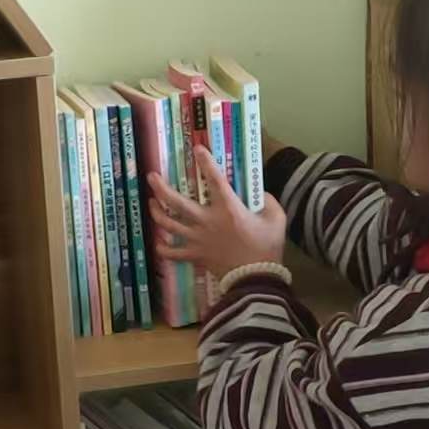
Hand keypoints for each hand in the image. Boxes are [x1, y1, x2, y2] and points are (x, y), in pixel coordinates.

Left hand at [148, 146, 287, 276]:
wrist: (257, 279)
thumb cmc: (267, 248)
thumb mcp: (276, 220)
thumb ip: (268, 201)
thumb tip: (260, 193)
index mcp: (228, 209)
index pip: (215, 179)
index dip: (206, 162)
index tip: (197, 149)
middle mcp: (207, 221)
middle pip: (177, 202)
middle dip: (161, 188)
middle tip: (151, 177)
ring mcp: (198, 239)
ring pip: (169, 224)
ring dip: (157, 212)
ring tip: (151, 202)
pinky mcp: (195, 256)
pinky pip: (172, 253)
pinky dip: (163, 248)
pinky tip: (158, 241)